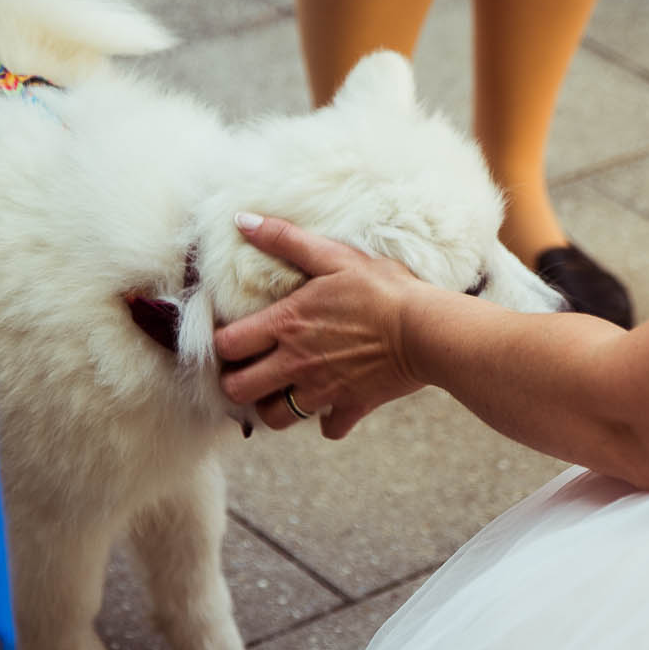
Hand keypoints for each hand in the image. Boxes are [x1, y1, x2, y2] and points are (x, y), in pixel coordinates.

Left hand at [214, 213, 432, 438]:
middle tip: (248, 370)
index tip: (232, 338)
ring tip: (281, 390)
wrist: (426, 330)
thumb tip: (244, 220)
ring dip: (273, 407)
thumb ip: (286, 240)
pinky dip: (326, 422)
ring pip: (276, 418)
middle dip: (236, 383)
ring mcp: (322, 390)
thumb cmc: (382, 289)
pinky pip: (328, 429)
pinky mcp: (350, 406)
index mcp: (286, 325)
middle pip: (239, 391)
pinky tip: (331, 405)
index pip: (227, 345)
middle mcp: (296, 363)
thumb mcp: (334, 256)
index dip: (222, 344)